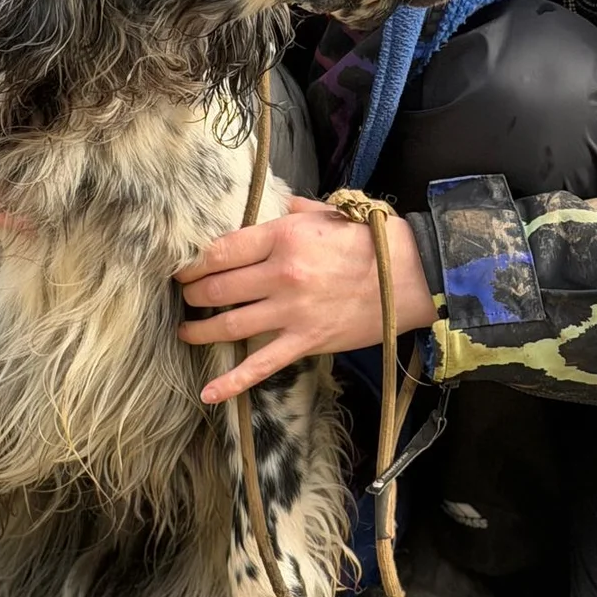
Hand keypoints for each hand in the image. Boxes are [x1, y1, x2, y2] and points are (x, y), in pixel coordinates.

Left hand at [175, 195, 434, 402]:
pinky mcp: (306, 341)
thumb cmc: (371, 240)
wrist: (412, 276)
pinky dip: (232, 381)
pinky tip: (208, 392)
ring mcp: (291, 311)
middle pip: (219, 287)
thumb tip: (275, 204)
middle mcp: (281, 273)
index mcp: (283, 236)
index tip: (184, 268)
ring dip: (200, 330)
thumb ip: (294, 209)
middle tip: (185, 297)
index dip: (195, 262)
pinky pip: (261, 365)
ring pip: (229, 325)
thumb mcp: (328, 212)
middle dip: (194, 294)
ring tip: (186, 330)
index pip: (222, 250)